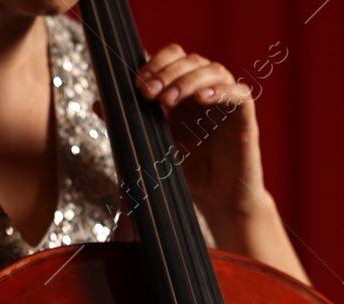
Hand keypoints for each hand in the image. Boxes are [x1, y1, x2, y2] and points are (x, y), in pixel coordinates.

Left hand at [136, 44, 266, 224]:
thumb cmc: (189, 175)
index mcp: (183, 93)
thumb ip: (131, 123)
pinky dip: (221, 91)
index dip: (154, 65)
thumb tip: (99, 103)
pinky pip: (239, 93)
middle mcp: (205, 92)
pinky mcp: (244, 117)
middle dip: (166, 72)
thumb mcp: (153, 147)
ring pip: (213, 70)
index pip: (171, 59)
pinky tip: (202, 99)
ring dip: (188, 80)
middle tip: (148, 93)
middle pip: (189, 59)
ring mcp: (226, 102)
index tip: (138, 87)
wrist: (218, 203)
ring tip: (169, 99)